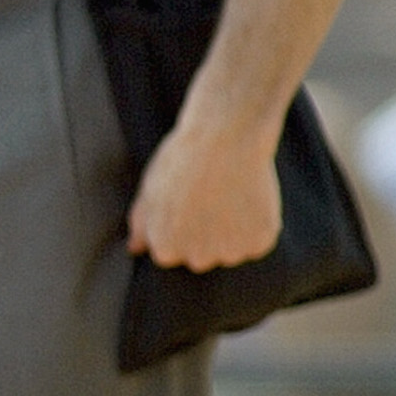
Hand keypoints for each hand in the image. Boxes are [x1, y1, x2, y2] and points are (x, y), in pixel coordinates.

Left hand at [128, 117, 281, 270]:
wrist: (225, 136)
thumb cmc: (183, 159)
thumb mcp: (150, 189)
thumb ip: (140, 225)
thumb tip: (135, 248)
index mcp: (165, 251)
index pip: (172, 251)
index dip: (179, 224)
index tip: (187, 200)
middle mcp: (197, 260)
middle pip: (202, 254)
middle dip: (205, 232)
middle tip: (210, 195)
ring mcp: (230, 254)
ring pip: (231, 248)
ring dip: (233, 230)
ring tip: (230, 193)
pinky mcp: (260, 243)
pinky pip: (258, 239)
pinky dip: (257, 223)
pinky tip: (249, 196)